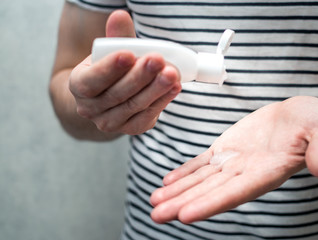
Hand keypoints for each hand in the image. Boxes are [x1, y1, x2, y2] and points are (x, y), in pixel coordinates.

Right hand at [68, 10, 180, 134]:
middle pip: (117, 94)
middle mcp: (91, 109)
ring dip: (155, 89)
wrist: (105, 98)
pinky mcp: (130, 128)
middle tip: (158, 60)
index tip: (128, 54)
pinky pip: (147, 117)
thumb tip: (120, 16)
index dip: (110, 68)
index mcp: (79, 86)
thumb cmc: (107, 70)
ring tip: (172, 73)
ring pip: (134, 106)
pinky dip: (162, 101)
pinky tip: (174, 88)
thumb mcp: (107, 52)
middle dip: (140, 76)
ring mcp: (110, 122)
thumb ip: (116, 36)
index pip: (92, 80)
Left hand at [150, 96, 317, 223]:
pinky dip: (185, 172)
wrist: (302, 115)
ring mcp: (235, 161)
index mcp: (269, 171)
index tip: (185, 215)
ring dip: (177, 191)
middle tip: (156, 215)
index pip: (237, 193)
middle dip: (183, 203)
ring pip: (201, 179)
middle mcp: (247, 172)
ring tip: (154, 201)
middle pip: (211, 192)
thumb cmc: (317, 123)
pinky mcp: (227, 149)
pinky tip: (169, 181)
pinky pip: (202, 162)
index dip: (211, 204)